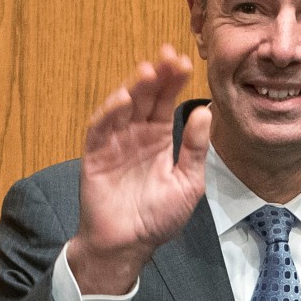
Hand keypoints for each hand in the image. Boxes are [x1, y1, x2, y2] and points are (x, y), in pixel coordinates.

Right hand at [67, 45, 211, 294]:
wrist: (128, 245)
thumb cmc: (158, 217)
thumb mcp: (187, 183)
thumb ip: (194, 149)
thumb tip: (205, 112)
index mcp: (158, 137)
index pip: (166, 101)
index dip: (173, 80)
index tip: (185, 61)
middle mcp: (135, 133)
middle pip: (145, 96)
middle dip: (156, 75)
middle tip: (168, 55)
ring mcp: (114, 142)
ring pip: (122, 106)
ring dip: (133, 87)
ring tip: (148, 71)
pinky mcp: (95, 155)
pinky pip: (100, 129)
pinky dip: (110, 113)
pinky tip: (123, 100)